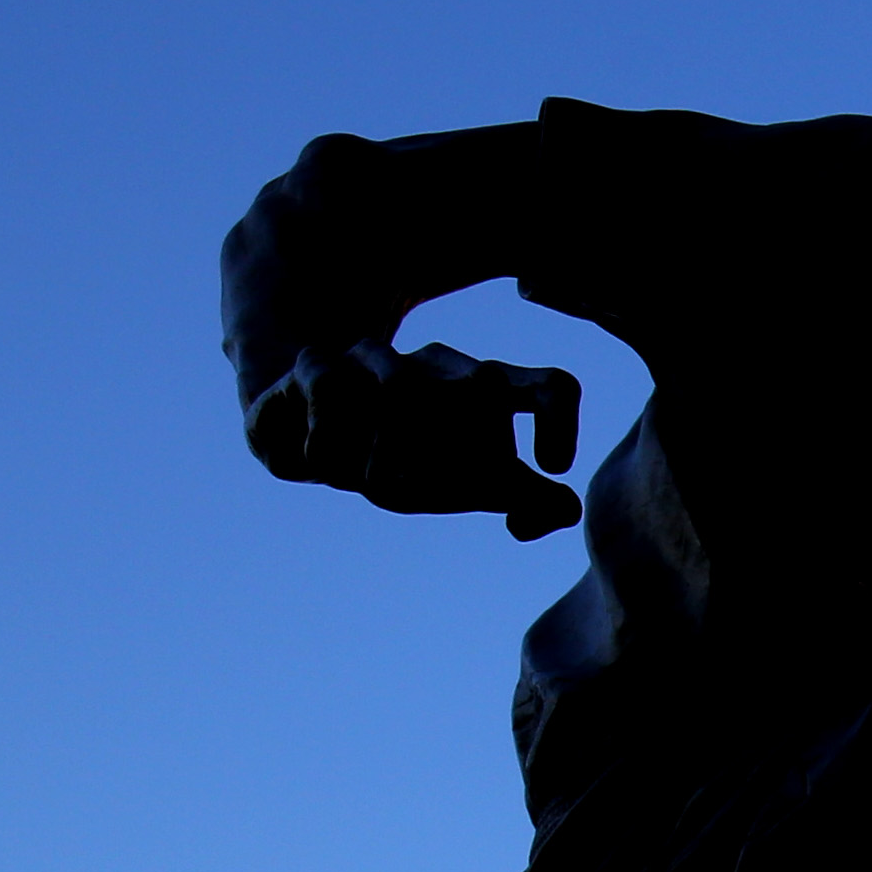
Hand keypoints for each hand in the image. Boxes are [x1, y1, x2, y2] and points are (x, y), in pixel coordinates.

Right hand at [245, 340, 583, 539]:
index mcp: (488, 390)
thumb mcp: (470, 486)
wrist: (309, 437)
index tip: (552, 467)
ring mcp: (377, 358)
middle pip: (481, 386)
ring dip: (393, 451)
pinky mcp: (315, 366)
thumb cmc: (409, 462)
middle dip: (465, 456)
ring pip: (401, 386)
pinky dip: (331, 437)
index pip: (551, 386)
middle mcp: (440, 364)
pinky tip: (324, 466)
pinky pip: (328, 386)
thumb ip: (527, 499)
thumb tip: (562, 512)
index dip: (561, 421)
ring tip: (376, 488)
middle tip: (432, 497)